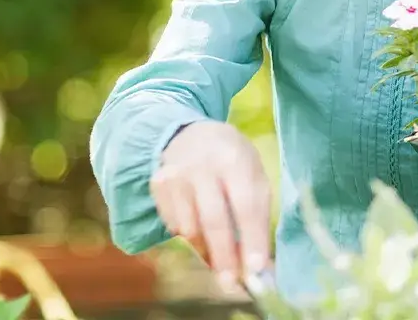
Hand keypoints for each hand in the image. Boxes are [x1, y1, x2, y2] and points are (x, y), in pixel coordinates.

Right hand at [150, 120, 271, 288]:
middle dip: (225, 256)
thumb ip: (257, 212)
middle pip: (214, 220)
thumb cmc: (231, 159)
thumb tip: (259, 262)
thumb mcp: (252, 173)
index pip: (245, 204)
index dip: (252, 238)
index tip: (257, 268)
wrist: (187, 134)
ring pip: (190, 228)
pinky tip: (201, 230)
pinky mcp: (157, 187)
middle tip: (232, 284)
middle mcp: (203, 166)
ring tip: (222, 258)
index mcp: (235, 158)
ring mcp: (176, 176)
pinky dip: (191, 237)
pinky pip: (175, 225)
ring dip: (208, 250)